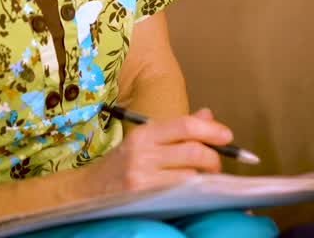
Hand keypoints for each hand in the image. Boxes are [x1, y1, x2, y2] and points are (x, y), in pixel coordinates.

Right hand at [80, 108, 230, 195]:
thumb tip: (208, 115)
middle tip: (216, 165)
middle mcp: (142, 154)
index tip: (227, 136)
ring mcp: (142, 178)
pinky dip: (192, 192)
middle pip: (193, 151)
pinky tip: (193, 193)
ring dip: (204, 178)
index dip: (211, 129)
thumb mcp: (145, 142)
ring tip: (204, 180)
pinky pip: (179, 194)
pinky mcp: (143, 198)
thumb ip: (177, 130)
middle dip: (213, 158)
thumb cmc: (120, 166)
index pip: (185, 125)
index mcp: (144, 134)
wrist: (85, 192)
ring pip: (190, 175)